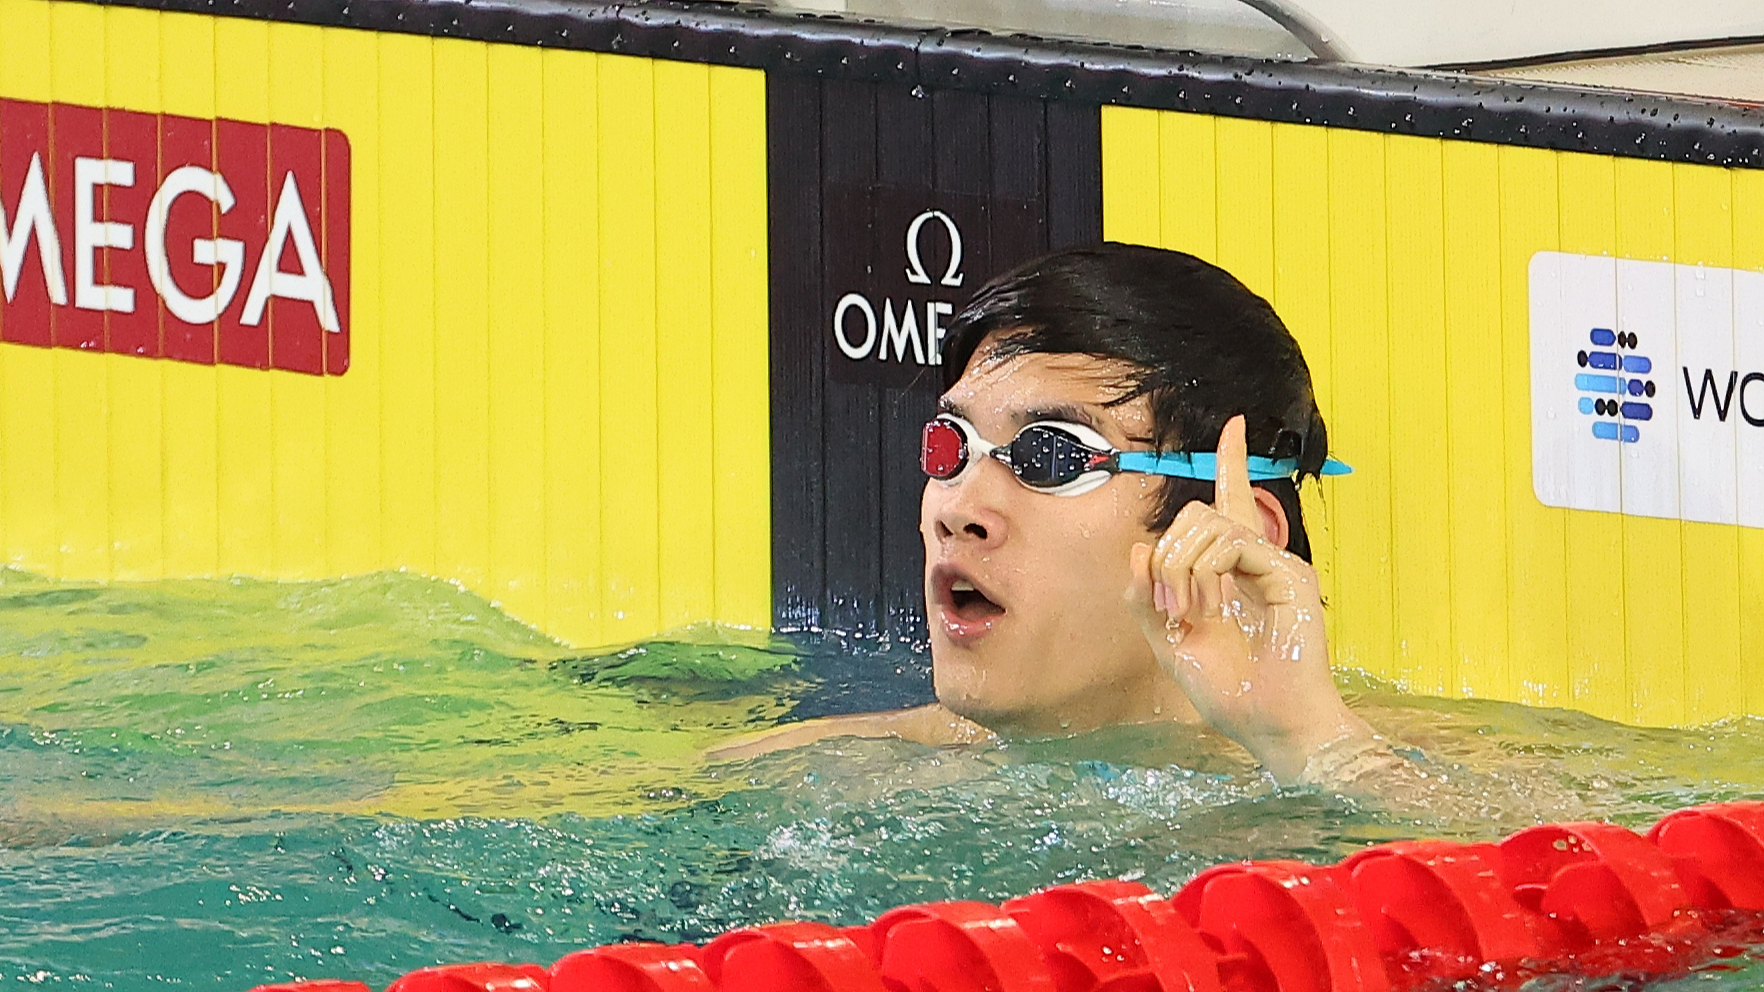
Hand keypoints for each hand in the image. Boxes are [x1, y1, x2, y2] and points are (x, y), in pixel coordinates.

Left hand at [1126, 416, 1372, 781]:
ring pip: (1209, 524)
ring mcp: (1275, 564)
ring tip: (1188, 612)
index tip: (1233, 426)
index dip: (1232, 463)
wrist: (1271, 725)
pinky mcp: (1288, 573)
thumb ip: (1146, 598)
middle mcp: (1256, 560)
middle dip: (1166, 553)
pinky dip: (1206, 570)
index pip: (1231, 504)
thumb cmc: (1229, 690)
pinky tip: (1209, 606)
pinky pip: (1233, 542)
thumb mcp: (1170, 644)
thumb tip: (1139, 548)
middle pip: (1198, 514)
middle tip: (1168, 606)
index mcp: (1232, 571)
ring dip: (1181, 566)